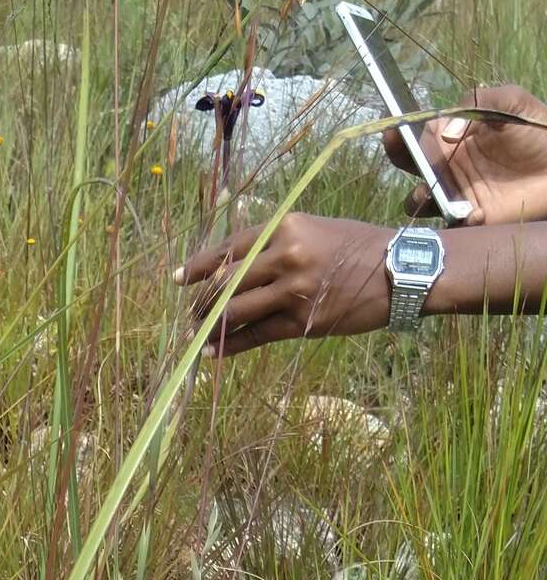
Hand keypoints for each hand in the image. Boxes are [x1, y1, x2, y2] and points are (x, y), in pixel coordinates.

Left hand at [175, 215, 392, 355]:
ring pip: (234, 311)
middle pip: (226, 281)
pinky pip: (254, 336)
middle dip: (201, 300)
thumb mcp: (314, 229)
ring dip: (210, 325)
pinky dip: (229, 345)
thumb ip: (276, 242)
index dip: (200, 265)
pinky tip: (213, 352)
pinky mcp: (301, 322)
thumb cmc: (357, 247)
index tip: (180, 278)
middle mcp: (285, 256)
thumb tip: (235, 262)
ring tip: (198, 332)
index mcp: (286, 227)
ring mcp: (292, 291)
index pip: (230, 247)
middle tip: (191, 311)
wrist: (399, 271)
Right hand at [384, 84, 546, 224]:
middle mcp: (449, 165)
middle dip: (401, 156)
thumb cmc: (537, 131)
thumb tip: (446, 133)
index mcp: (454, 135)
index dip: (403, 130)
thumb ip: (479, 102)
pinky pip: (449, 225)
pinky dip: (455, 220)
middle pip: (412, 164)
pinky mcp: (469, 219)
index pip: (420, 131)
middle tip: (405, 151)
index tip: (395, 128)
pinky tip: (476, 212)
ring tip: (432, 192)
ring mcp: (456, 193)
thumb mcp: (511, 102)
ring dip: (421, 196)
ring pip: (421, 199)